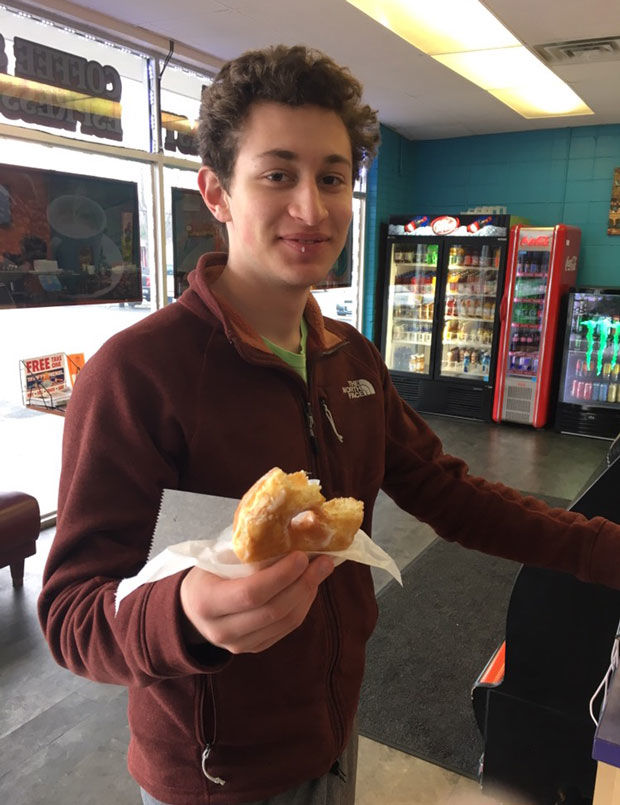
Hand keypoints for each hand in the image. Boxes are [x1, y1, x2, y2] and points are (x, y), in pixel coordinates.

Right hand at [179, 551, 333, 653]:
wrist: (191, 611)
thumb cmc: (207, 575)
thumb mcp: (215, 559)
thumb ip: (246, 551)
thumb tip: (291, 529)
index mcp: (207, 601)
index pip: (251, 593)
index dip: (280, 576)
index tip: (301, 556)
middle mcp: (221, 630)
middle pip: (272, 611)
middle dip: (303, 584)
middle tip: (323, 561)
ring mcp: (238, 645)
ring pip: (284, 622)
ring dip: (308, 594)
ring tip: (321, 571)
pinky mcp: (254, 649)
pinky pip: (286, 630)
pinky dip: (303, 606)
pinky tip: (309, 587)